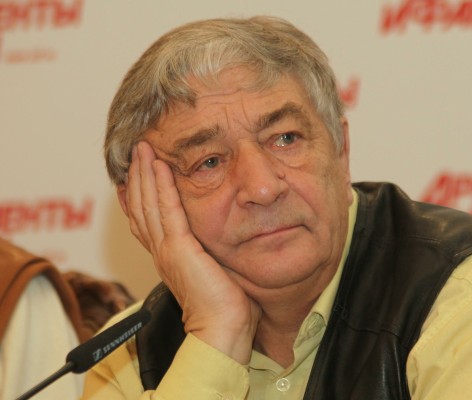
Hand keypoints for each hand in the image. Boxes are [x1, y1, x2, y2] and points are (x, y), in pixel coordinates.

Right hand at [124, 141, 260, 363]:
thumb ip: (214, 251)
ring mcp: (167, 249)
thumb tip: (228, 239)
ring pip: (148, 203)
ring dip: (145, 173)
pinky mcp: (179, 248)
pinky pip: (166, 210)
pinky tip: (159, 166)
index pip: (147, 220)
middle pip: (141, 206)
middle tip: (137, 150)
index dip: (140, 194)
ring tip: (143, 148)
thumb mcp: (216, 269)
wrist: (223, 329)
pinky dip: (160, 186)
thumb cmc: (227, 307)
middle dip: (138, 175)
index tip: (137, 173)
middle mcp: (161, 251)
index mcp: (169, 257)